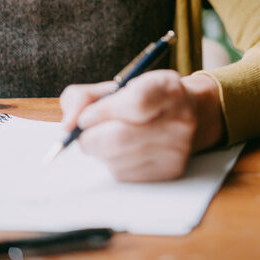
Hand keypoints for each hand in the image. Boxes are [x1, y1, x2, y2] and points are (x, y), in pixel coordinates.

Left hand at [58, 70, 222, 181]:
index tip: (86, 117)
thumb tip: (67, 125)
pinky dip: (113, 162)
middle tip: (86, 132)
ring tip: (109, 138)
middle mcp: (180, 119)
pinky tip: (123, 151)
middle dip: (91, 137)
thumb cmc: (145, 99)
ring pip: (116, 159)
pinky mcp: (170, 171)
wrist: (192, 115)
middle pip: (120, 138)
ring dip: (101, 151)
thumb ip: (83, 97)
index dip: (103, 112)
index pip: (135, 103)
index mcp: (167, 88)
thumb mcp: (117, 85)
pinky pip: (124, 173)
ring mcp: (177, 148)